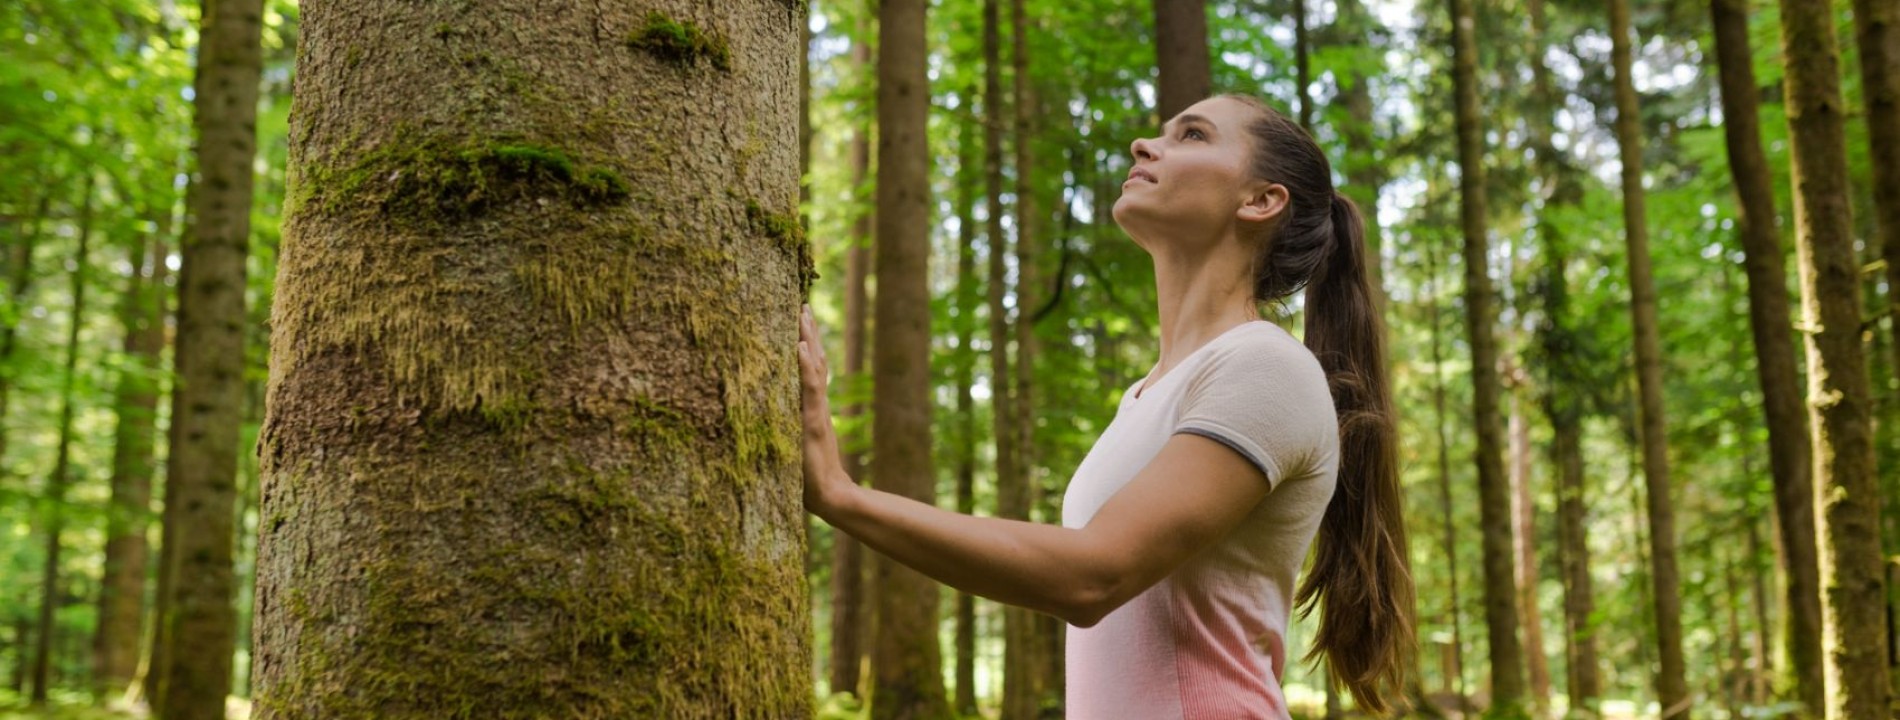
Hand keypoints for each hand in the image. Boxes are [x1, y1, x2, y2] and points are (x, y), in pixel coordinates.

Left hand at [797, 305, 851, 515]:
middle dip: (808, 332)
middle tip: (802, 304)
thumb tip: (760, 425)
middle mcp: (816, 404)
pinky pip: (810, 386)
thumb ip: (784, 433)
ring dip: (808, 338)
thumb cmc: (806, 478)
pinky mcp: (813, 420)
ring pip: (814, 367)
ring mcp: (816, 410)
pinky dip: (806, 364)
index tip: (799, 321)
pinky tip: (800, 345)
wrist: (828, 496)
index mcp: (812, 409)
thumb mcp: (792, 448)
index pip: (810, 370)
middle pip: (815, 360)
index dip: (806, 345)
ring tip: (802, 313)